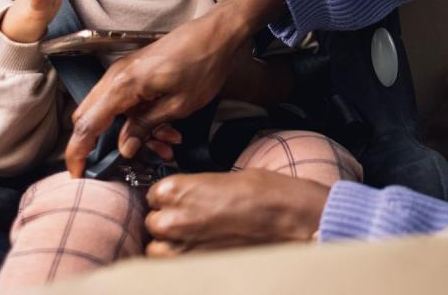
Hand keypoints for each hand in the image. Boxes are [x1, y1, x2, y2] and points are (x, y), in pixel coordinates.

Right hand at [64, 0, 287, 176]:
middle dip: (105, 145)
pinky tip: (167, 131)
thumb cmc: (203, 64)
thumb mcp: (179, 105)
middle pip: (90, 118)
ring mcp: (124, 73)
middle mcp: (116, 77)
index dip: (77, 153)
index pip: (87, 125)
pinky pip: (127, 103)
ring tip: (164, 145)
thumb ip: (146, 126)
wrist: (216, 35)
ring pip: (111, 113)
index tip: (78, 175)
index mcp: (123, 85)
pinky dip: (140, 120)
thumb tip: (124, 147)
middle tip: (123, 163)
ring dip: (132, 133)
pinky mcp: (135, 73)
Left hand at [144, 170, 329, 255]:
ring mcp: (183, 250)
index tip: (183, 202)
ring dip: (173, 246)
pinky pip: (176, 268)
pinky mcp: (198, 269)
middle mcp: (173, 220)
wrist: (294, 221)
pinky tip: (206, 252)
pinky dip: (185, 262)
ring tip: (200, 239)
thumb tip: (187, 197)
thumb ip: (196, 190)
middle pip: (153, 224)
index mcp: (177, 190)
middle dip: (170, 223)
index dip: (170, 199)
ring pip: (158, 251)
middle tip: (196, 221)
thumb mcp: (225, 178)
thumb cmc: (268, 195)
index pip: (153, 195)